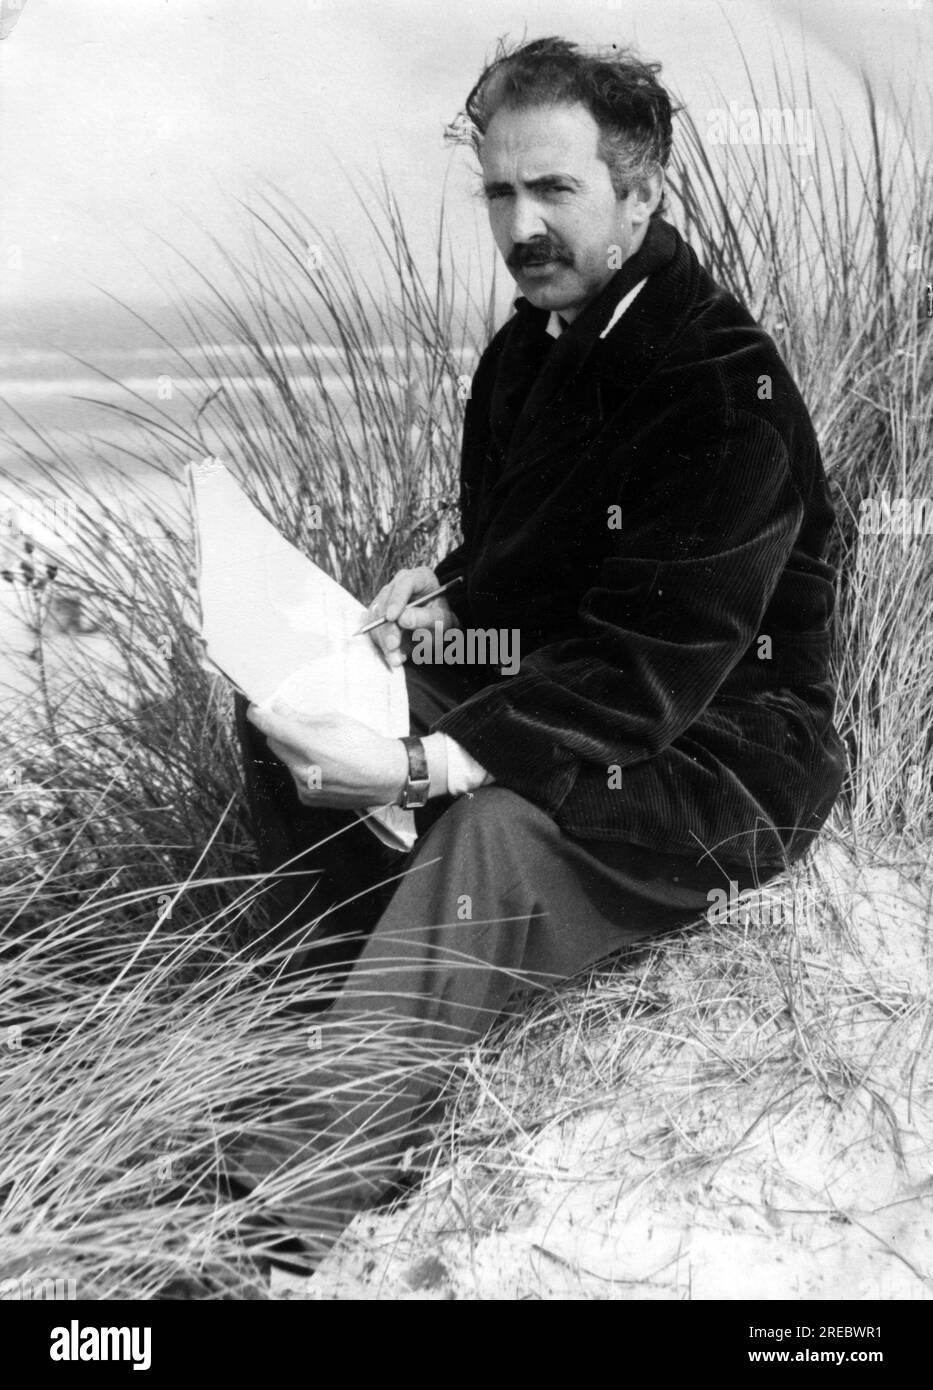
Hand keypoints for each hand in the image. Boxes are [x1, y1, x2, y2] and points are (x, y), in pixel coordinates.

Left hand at [247, 702, 408, 808]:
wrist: (387, 777)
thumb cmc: (365, 744)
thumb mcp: (337, 720)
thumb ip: (303, 717)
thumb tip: (280, 709)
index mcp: (311, 744)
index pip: (271, 727)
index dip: (259, 715)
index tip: (256, 708)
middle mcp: (303, 769)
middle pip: (274, 743)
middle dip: (281, 732)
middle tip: (296, 724)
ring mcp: (304, 786)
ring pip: (285, 761)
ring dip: (294, 751)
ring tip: (320, 749)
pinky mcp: (308, 799)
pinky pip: (295, 777)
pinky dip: (302, 768)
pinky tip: (323, 766)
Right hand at [363, 566, 458, 668]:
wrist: (438, 631)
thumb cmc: (443, 622)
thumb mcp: (443, 622)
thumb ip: (426, 618)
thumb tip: (403, 618)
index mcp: (421, 578)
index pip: (406, 582)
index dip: (397, 599)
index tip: (392, 618)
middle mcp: (400, 584)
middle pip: (386, 601)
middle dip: (388, 627)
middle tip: (393, 646)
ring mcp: (386, 598)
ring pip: (375, 617)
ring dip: (383, 640)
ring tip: (396, 658)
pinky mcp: (377, 614)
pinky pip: (373, 629)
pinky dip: (381, 645)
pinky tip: (395, 655)